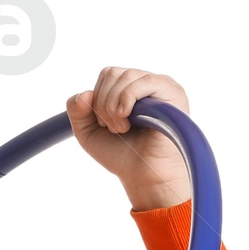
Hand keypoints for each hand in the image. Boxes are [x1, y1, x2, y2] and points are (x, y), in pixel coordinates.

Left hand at [67, 67, 190, 209]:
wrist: (144, 176)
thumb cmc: (121, 155)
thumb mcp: (88, 133)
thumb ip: (76, 111)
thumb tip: (84, 93)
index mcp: (130, 87)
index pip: (107, 74)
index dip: (97, 99)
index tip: (104, 125)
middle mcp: (147, 83)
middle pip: (113, 73)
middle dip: (103, 104)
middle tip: (115, 129)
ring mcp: (161, 85)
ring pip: (125, 76)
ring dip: (114, 107)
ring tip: (123, 129)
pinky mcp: (173, 93)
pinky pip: (144, 82)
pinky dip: (127, 99)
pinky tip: (129, 120)